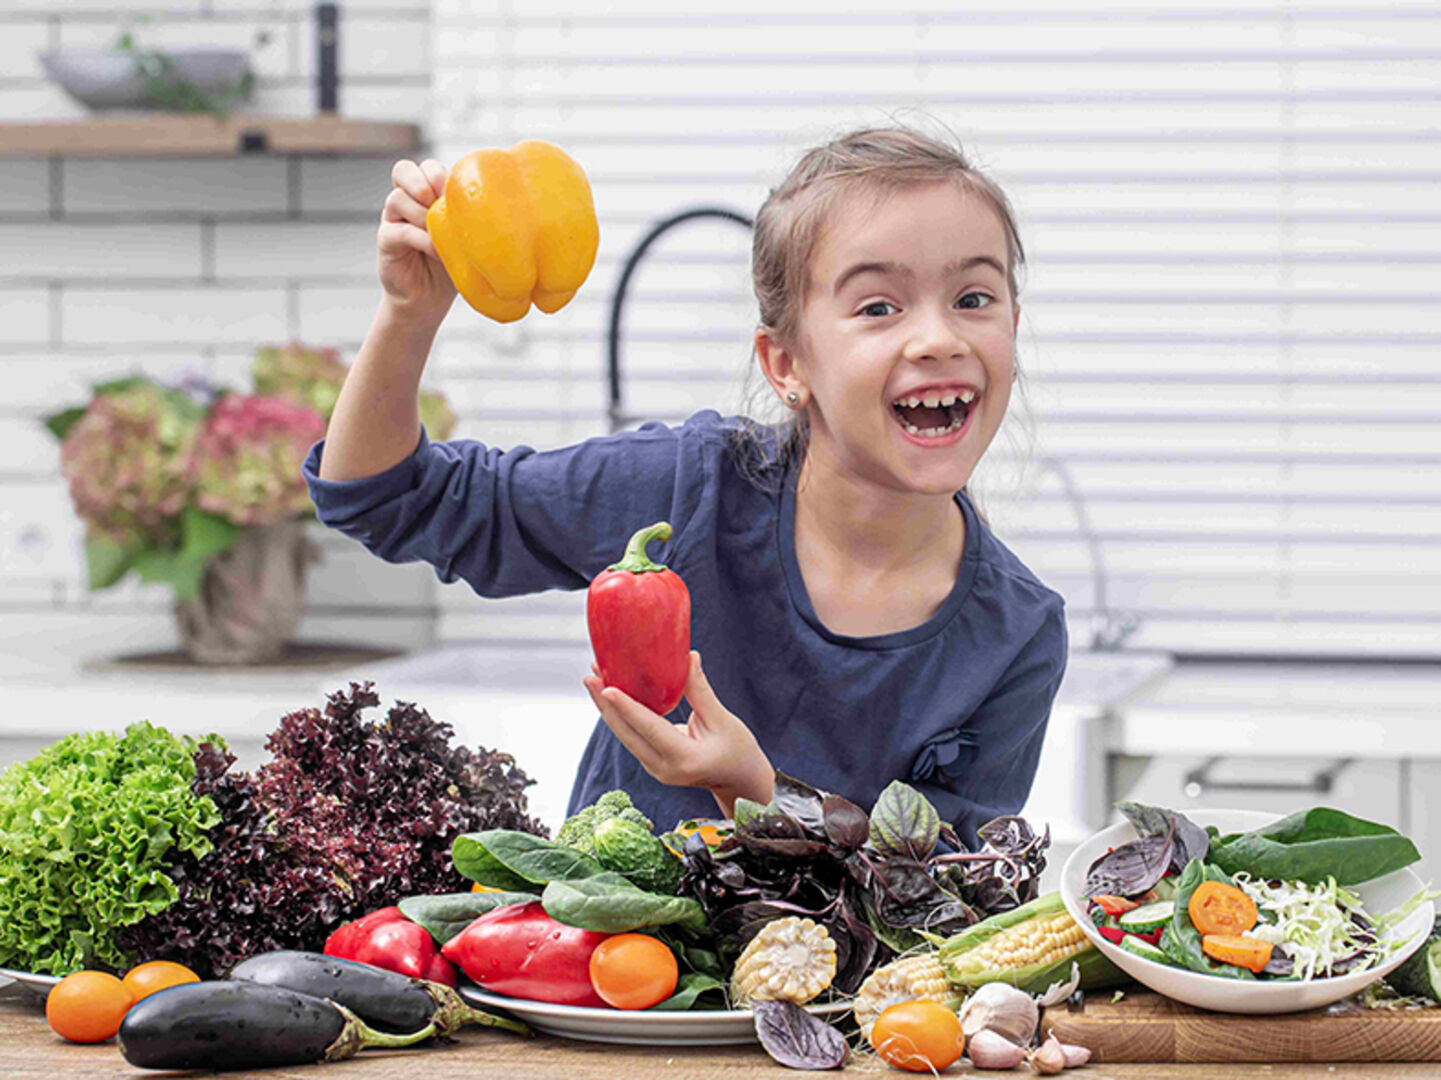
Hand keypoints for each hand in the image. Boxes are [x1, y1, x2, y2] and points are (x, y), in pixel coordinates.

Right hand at [377, 158, 456, 319]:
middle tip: (439, 205)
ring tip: (440, 236)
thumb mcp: (465, 237)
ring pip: (398, 198)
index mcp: (426, 195)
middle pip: (403, 170)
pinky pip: (399, 230)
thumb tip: (498, 202)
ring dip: (423, 214)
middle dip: (424, 183)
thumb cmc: (451, 265)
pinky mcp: (386, 240)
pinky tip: (437, 252)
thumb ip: (469, 217)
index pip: (426, 167)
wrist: (429, 299)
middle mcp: (406, 202)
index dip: (439, 175)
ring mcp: (393, 219)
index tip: (457, 198)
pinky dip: (421, 239)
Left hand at [583, 652, 774, 816]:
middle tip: (590, 676)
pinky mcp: (652, 763)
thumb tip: (688, 656)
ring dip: (609, 708)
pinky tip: (610, 694)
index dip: (627, 706)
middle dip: (605, 704)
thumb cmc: (737, 750)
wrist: (739, 781)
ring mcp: (655, 769)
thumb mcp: (723, 719)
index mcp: (685, 759)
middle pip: (626, 734)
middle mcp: (664, 768)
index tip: (606, 687)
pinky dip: (620, 715)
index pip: (649, 728)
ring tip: (594, 678)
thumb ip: (700, 690)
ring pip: (625, 736)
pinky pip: (631, 737)